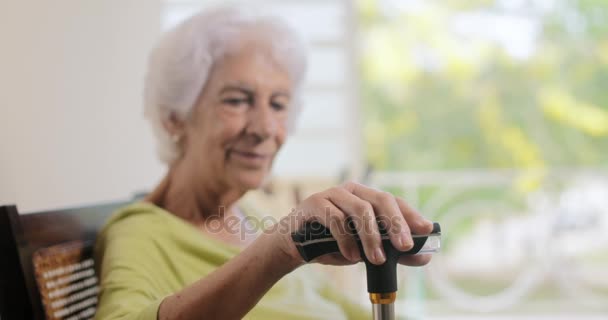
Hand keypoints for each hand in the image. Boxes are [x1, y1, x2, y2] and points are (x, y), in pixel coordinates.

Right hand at [273, 181, 433, 267]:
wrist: (294, 245)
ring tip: (376, 259)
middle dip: (396, 224)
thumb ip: (392, 251)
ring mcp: (333, 194)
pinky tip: (352, 256)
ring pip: (360, 209)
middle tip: (404, 246)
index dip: (411, 213)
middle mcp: (352, 191)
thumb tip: (424, 256)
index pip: (393, 201)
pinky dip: (347, 239)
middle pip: (380, 200)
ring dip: (371, 237)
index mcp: (366, 197)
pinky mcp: (315, 203)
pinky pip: (335, 218)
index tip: (426, 229)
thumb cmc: (331, 244)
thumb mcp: (365, 250)